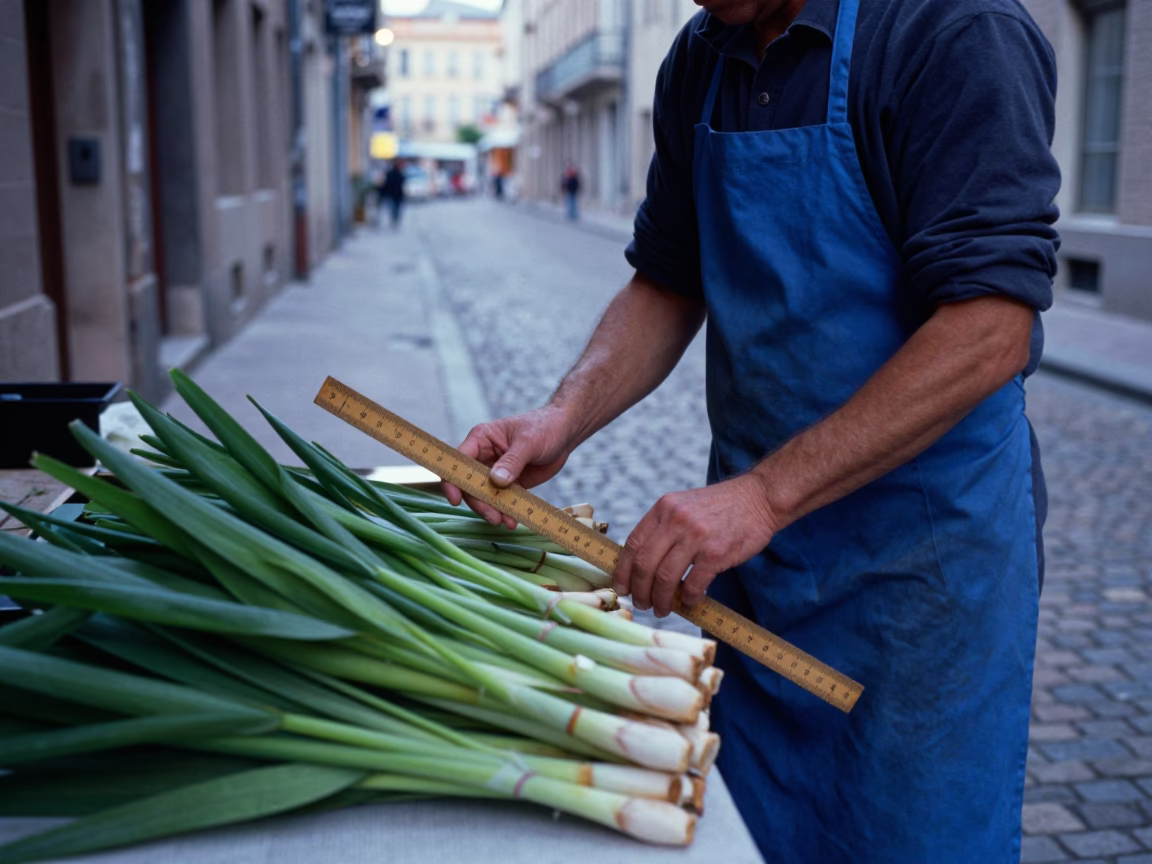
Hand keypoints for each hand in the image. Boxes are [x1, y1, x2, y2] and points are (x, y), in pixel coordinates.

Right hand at [442, 406, 573, 528]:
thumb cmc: (545, 428)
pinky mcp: (509, 483)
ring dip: (493, 510)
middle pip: (470, 484)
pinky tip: (513, 520)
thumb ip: (512, 462)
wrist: (564, 434)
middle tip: (494, 517)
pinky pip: (502, 500)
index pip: (459, 460)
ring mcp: (495, 471)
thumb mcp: (529, 442)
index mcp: (481, 439)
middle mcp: (484, 456)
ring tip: (507, 522)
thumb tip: (496, 481)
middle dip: (479, 502)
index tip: (456, 499)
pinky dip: (506, 511)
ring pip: (485, 495)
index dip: (453, 480)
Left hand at [614, 475, 781, 617]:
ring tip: (662, 609)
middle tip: (642, 604)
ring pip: (665, 578)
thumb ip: (663, 529)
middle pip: (645, 565)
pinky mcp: (716, 553)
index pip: (633, 544)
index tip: (622, 588)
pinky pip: (694, 584)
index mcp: (663, 508)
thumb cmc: (720, 507)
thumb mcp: (684, 506)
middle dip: (640, 591)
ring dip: (661, 600)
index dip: (623, 571)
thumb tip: (641, 566)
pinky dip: (689, 598)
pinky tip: (691, 602)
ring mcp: (696, 536)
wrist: (758, 498)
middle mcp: (676, 520)